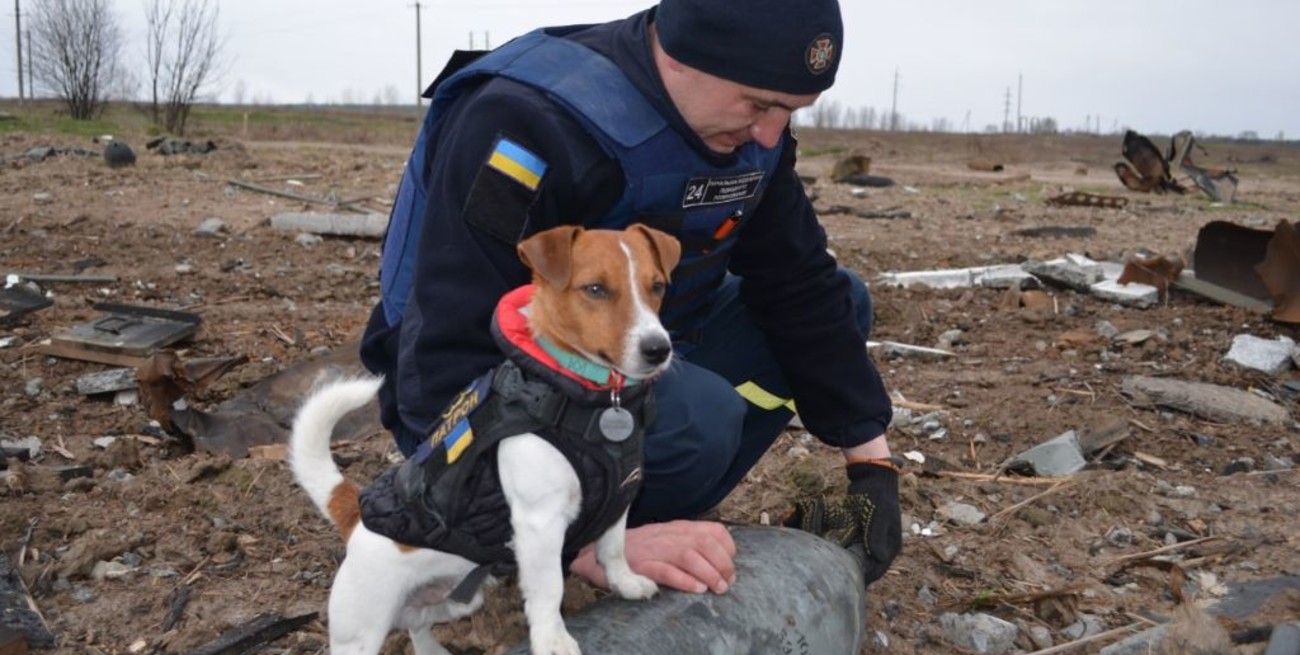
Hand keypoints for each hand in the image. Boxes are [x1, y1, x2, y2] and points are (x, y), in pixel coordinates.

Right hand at [570, 520, 735, 593]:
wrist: (599, 551)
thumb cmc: (638, 550)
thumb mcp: (667, 540)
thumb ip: (689, 545)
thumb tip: (718, 562)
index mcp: (679, 528)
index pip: (713, 531)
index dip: (728, 548)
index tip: (731, 566)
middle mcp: (669, 535)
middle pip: (705, 542)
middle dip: (723, 564)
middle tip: (727, 583)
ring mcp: (655, 549)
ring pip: (689, 555)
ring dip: (709, 573)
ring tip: (717, 589)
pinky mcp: (641, 565)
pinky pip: (666, 570)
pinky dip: (685, 580)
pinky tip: (697, 589)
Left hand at [784, 459, 900, 584]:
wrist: (872, 476)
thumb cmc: (876, 495)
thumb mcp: (878, 515)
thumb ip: (876, 536)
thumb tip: (879, 558)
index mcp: (892, 544)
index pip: (879, 568)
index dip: (865, 578)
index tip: (849, 585)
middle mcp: (885, 545)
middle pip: (870, 566)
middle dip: (856, 574)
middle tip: (838, 581)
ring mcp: (874, 539)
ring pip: (862, 559)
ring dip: (851, 564)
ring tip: (834, 572)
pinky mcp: (864, 532)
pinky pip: (856, 548)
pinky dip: (848, 553)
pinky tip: (834, 557)